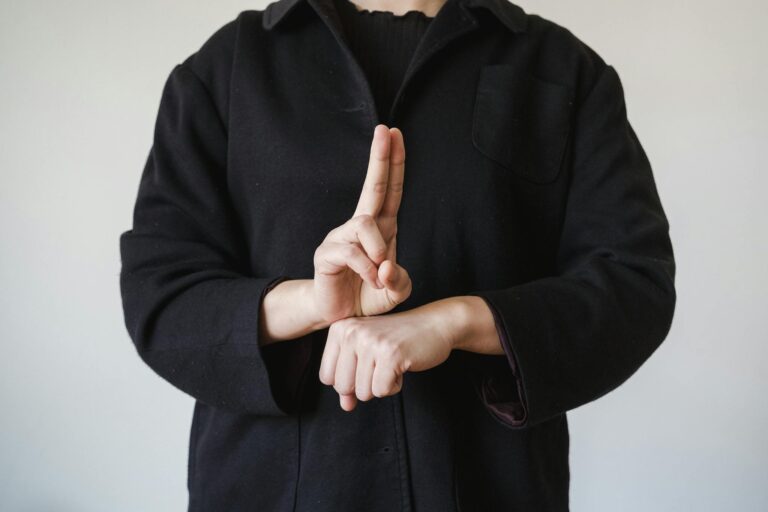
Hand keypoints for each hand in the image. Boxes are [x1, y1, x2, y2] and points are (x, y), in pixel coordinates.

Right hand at [312, 124, 411, 324]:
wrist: (340, 316)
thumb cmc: (368, 296)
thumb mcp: (395, 291)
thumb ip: (400, 280)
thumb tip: (386, 266)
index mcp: (381, 228)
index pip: (389, 189)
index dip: (393, 162)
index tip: (395, 133)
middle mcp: (360, 227)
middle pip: (372, 186)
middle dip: (380, 158)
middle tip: (384, 130)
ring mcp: (341, 237)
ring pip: (365, 223)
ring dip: (379, 250)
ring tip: (379, 275)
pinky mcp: (326, 254)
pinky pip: (351, 251)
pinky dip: (367, 269)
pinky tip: (371, 281)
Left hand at [318, 299, 463, 410]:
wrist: (435, 324)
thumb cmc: (399, 341)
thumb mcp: (368, 356)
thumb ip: (352, 380)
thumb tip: (345, 406)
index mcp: (340, 329)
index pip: (327, 377)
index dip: (349, 381)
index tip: (367, 364)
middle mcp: (351, 332)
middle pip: (343, 387)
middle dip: (365, 385)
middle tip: (382, 364)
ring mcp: (370, 342)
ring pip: (363, 392)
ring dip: (382, 384)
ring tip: (393, 362)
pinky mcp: (390, 354)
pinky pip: (382, 391)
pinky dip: (394, 386)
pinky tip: (402, 365)